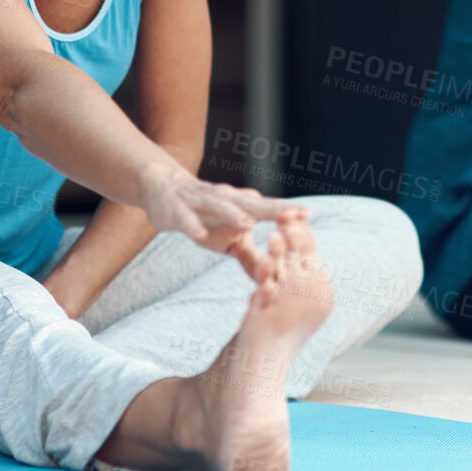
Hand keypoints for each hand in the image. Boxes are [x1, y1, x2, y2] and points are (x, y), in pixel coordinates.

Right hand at [143, 170, 307, 263]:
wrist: (164, 191)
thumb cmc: (204, 216)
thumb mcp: (228, 238)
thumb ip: (249, 255)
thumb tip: (269, 280)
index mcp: (239, 205)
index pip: (266, 208)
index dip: (285, 211)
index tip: (307, 215)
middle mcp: (224, 198)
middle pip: (250, 205)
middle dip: (271, 210)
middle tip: (292, 214)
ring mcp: (200, 202)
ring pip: (219, 208)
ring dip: (234, 216)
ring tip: (250, 224)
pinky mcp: (177, 209)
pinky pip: (186, 218)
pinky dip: (192, 225)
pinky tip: (199, 234)